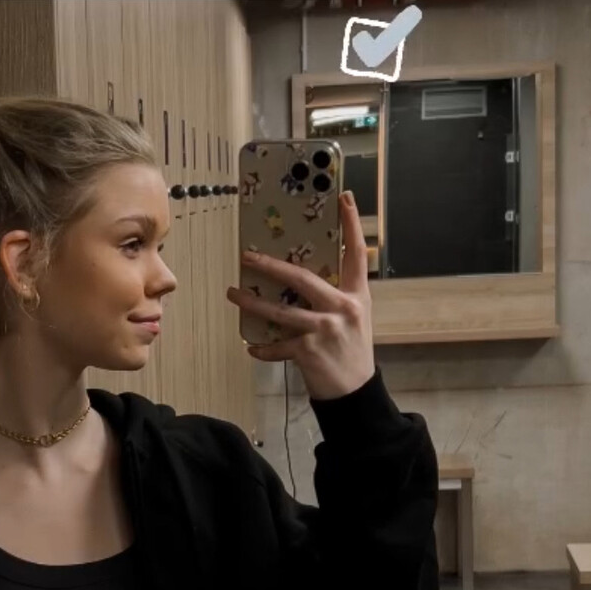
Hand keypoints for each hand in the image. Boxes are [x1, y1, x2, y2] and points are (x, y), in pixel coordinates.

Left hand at [226, 191, 374, 401]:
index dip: (352, 224)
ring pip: (280, 311)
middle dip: (271, 266)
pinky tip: (251, 346)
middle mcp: (343, 308)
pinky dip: (262, 348)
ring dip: (252, 303)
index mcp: (357, 296)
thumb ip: (334, 297)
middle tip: (247, 256)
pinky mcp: (310, 351)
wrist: (356, 393)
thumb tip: (298, 279)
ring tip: (233, 295)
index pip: (356, 253)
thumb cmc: (351, 352)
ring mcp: (326, 330)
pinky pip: (277, 345)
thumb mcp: (353, 319)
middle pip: (302, 278)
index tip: (344, 197)